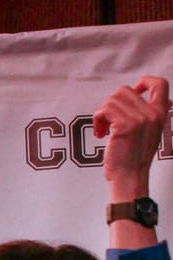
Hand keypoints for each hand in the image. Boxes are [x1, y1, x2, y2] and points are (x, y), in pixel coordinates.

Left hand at [94, 76, 167, 197]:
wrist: (130, 177)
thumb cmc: (135, 157)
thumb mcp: (151, 132)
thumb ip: (151, 114)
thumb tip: (146, 95)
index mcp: (161, 113)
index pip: (160, 84)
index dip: (144, 81)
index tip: (133, 90)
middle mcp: (153, 114)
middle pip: (124, 91)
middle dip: (111, 104)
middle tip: (108, 122)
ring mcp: (139, 119)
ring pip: (112, 100)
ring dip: (102, 114)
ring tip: (104, 129)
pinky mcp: (124, 126)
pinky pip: (104, 110)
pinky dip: (97, 120)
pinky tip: (100, 133)